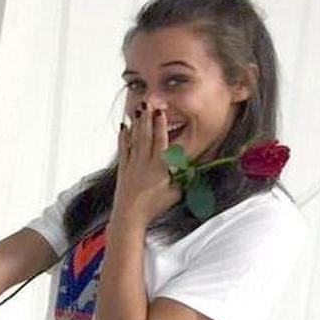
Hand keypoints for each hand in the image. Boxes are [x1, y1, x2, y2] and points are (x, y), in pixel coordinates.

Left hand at [115, 101, 180, 226]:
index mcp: (159, 168)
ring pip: (135, 140)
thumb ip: (184, 179)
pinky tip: (124, 127)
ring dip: (137, 123)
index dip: (160, 126)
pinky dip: (124, 137)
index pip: (160, 142)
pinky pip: (124, 149)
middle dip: (148, 119)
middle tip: (148, 103)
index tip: (161, 111)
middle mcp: (144, 163)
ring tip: (138, 108)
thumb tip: (195, 167)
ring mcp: (132, 165)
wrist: (130, 216)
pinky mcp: (123, 169)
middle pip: (146, 136)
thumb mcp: (175, 193)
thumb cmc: (154, 207)